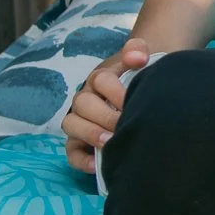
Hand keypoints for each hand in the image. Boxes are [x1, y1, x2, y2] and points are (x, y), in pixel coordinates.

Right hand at [61, 40, 151, 174]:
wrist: (141, 91)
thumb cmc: (140, 77)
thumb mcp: (142, 59)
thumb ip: (138, 49)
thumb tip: (137, 57)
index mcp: (100, 78)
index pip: (101, 80)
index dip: (116, 90)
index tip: (132, 99)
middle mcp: (86, 98)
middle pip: (83, 104)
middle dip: (105, 115)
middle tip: (124, 123)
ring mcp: (81, 121)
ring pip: (72, 126)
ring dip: (90, 134)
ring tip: (111, 141)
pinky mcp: (80, 142)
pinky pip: (72, 152)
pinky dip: (81, 160)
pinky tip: (97, 165)